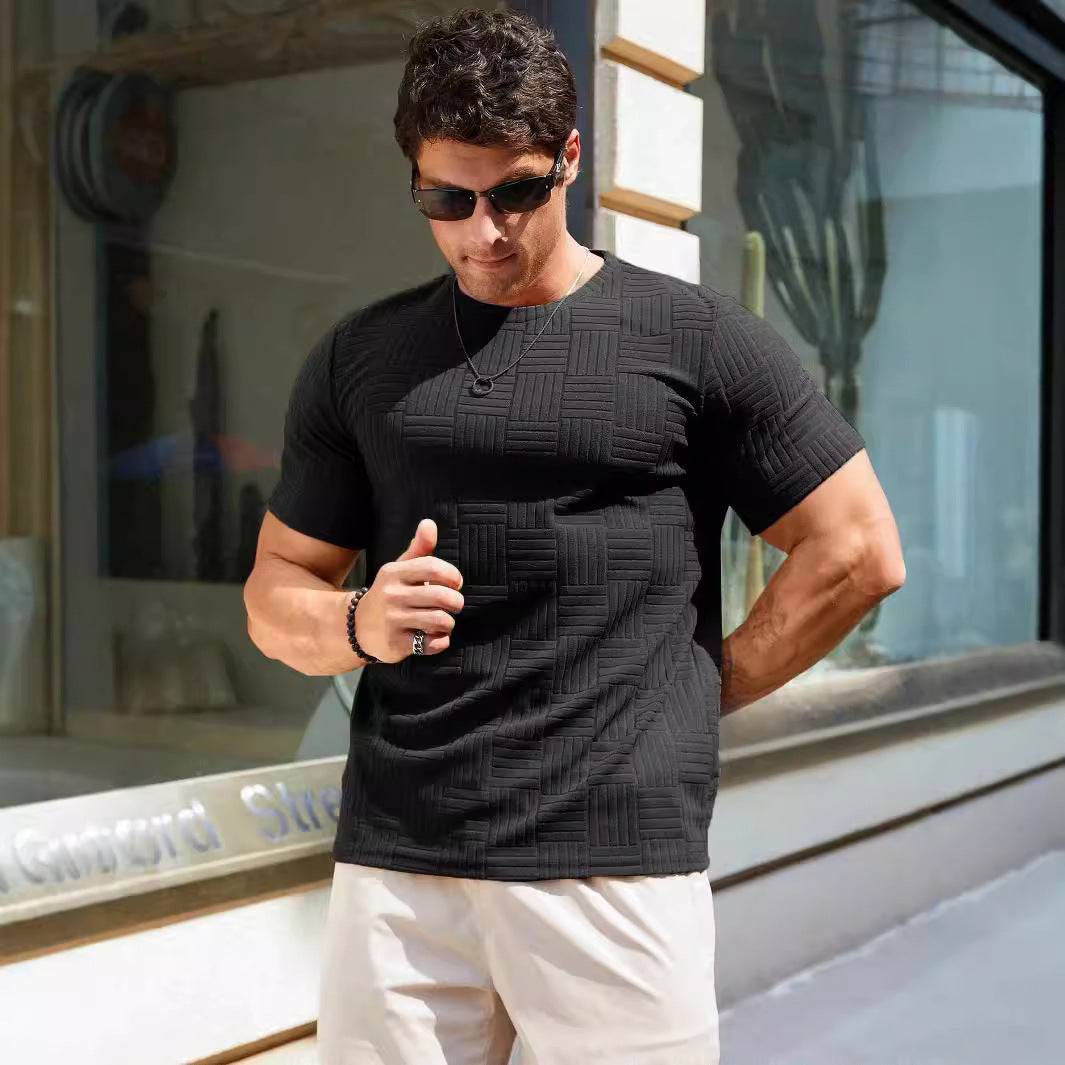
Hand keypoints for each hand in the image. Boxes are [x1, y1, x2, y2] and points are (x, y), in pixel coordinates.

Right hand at [354, 519, 464, 661]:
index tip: (455, 583)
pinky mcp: (396, 643)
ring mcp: (393, 620)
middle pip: (441, 596)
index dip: (452, 575)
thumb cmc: (390, 594)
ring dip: (448, 623)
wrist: (356, 627)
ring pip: (440, 620)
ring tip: (442, 622)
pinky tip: (433, 637)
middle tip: (453, 605)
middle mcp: (392, 595)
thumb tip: (429, 524)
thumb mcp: (400, 569)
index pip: (432, 567)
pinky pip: (432, 643)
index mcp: (395, 573)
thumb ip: (419, 549)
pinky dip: (440, 641)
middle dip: (456, 602)